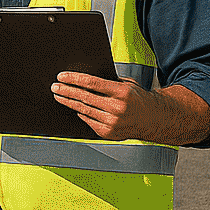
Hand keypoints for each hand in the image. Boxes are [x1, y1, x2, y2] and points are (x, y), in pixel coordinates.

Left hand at [51, 72, 209, 145]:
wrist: (155, 119)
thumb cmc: (138, 98)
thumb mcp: (127, 84)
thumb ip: (108, 82)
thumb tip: (82, 78)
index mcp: (122, 92)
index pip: (92, 83)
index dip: (74, 79)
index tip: (61, 76)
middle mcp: (117, 108)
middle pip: (84, 97)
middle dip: (66, 91)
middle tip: (54, 86)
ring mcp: (113, 122)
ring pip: (84, 110)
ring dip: (68, 102)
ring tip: (58, 95)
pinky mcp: (109, 133)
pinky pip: (89, 121)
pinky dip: (80, 114)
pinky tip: (74, 108)